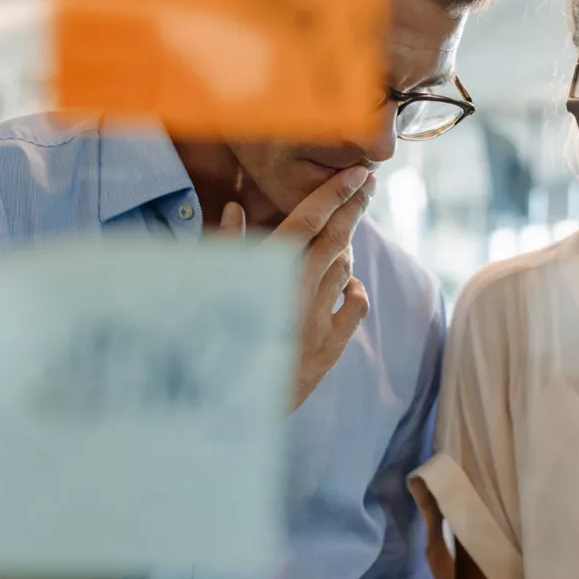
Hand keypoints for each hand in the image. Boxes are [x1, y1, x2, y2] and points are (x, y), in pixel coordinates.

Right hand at [220, 166, 374, 409]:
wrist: (228, 403)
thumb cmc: (211, 339)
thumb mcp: (212, 287)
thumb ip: (226, 245)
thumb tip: (236, 207)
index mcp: (267, 272)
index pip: (308, 221)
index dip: (334, 194)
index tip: (356, 174)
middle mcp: (298, 290)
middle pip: (336, 237)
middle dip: (354, 207)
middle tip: (368, 183)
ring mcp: (318, 318)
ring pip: (344, 268)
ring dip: (347, 246)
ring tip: (345, 230)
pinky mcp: (330, 344)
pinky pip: (356, 305)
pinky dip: (354, 288)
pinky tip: (347, 283)